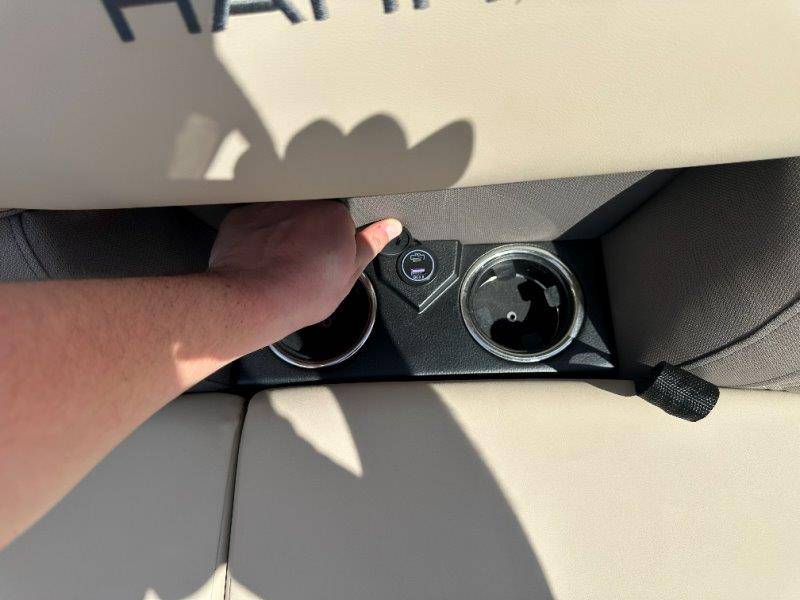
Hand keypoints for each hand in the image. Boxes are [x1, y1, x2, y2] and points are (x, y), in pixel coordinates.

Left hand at [208, 201, 401, 336]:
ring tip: (280, 264)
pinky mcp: (245, 215)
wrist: (254, 299)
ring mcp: (272, 207)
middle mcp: (304, 203)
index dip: (336, 246)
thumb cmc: (302, 292)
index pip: (342, 224)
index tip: (328, 262)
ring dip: (284, 235)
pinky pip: (257, 223)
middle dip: (310, 235)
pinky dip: (259, 238)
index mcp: (335, 215)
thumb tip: (390, 227)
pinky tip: (260, 260)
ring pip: (284, 219)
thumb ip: (371, 243)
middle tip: (305, 265)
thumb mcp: (350, 274)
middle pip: (312, 217)